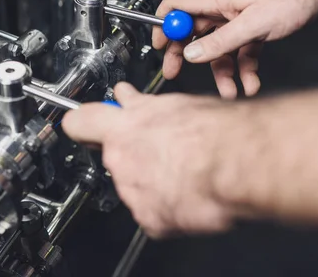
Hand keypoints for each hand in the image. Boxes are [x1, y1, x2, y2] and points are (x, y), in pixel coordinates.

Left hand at [61, 83, 239, 237]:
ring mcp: (132, 191)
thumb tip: (130, 99)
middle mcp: (120, 158)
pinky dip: (165, 206)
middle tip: (162, 150)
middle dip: (134, 154)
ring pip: (133, 185)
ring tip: (184, 172)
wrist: (238, 164)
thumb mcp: (173, 103)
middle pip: (114, 157)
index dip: (83, 124)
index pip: (78, 122)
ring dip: (152, 180)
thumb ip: (143, 106)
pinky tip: (186, 193)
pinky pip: (150, 212)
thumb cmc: (214, 131)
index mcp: (123, 125)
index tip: (87, 124)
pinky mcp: (149, 219)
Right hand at [152, 0, 317, 97]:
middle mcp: (223, 7)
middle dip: (184, 54)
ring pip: (218, 47)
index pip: (176, 6)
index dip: (162, 24)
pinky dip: (243, 69)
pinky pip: (240, 52)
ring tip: (228, 91)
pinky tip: (251, 84)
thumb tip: (192, 54)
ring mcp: (237, 18)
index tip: (157, 44)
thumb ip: (221, 41)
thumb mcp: (254, 23)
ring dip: (221, 71)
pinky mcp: (253, 28)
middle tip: (173, 72)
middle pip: (192, 31)